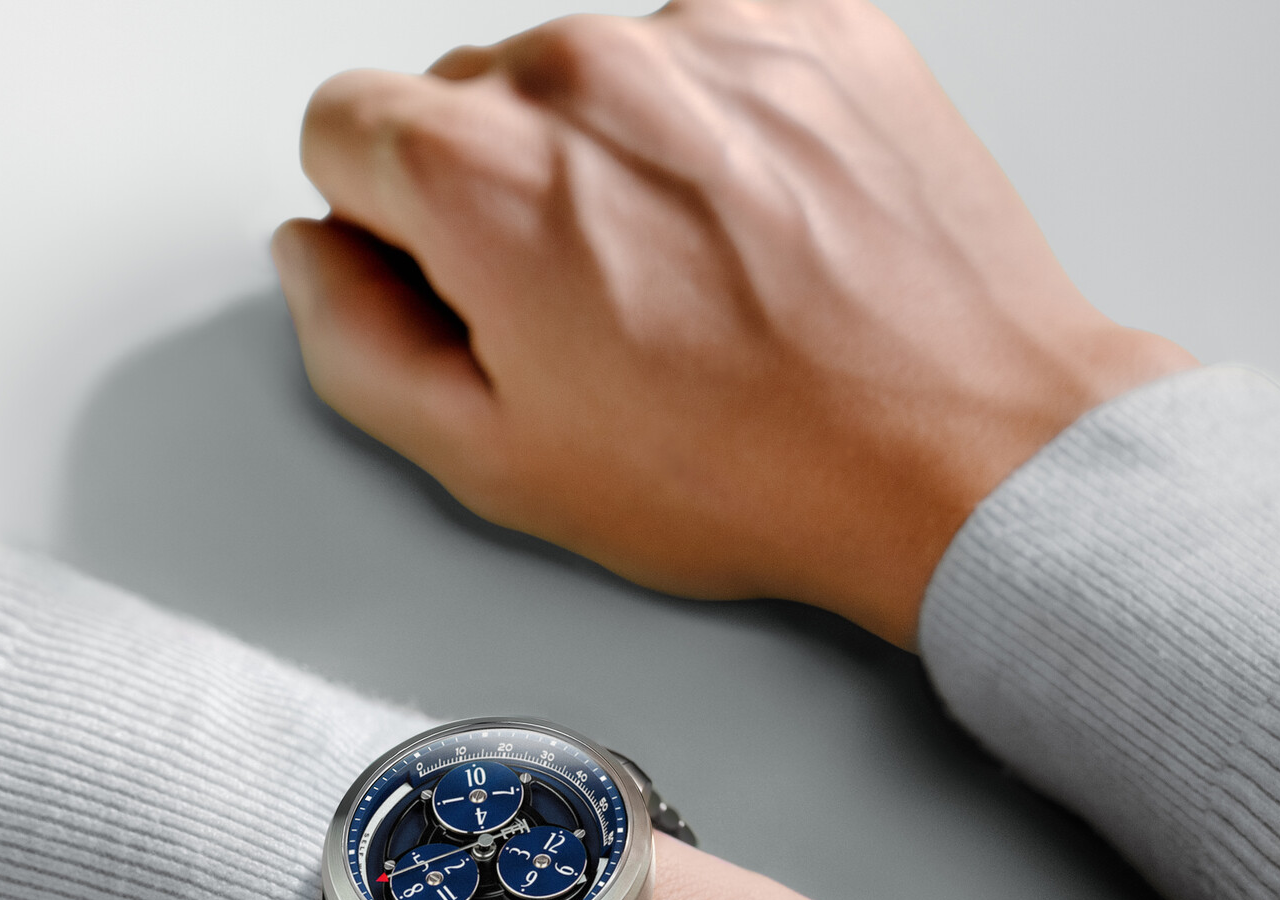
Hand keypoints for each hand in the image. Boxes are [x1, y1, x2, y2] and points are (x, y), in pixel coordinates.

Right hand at [272, 0, 1194, 647]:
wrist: (959, 452)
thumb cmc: (755, 474)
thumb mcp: (504, 468)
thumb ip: (360, 349)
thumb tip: (319, 259)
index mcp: (484, 175)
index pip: (344, 129)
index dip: (393, 228)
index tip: (469, 290)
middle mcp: (589, 70)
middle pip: (471, 99)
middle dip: (505, 197)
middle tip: (606, 316)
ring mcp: (715, 37)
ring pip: (593, 74)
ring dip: (618, 162)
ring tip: (704, 282)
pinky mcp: (817, 28)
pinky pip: (711, 54)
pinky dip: (717, 130)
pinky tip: (765, 231)